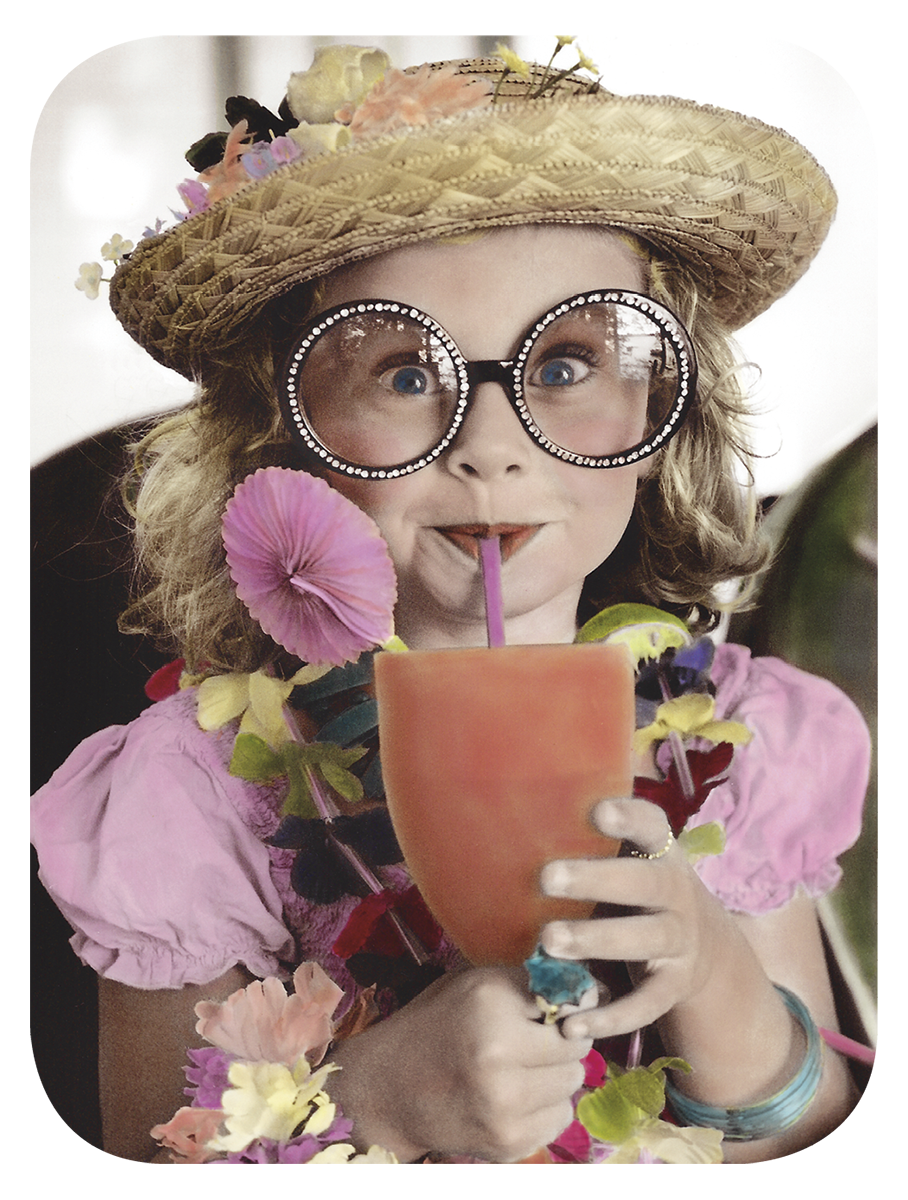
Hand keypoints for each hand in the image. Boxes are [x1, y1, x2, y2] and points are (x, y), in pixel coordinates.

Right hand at [330, 965, 591, 1161]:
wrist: (388, 1090)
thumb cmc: (435, 1025)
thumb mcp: (474, 984)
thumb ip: (527, 983)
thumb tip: (594, 989)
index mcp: (490, 1004)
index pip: (568, 1000)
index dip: (564, 1004)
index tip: (552, 1008)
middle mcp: (500, 1054)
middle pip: (576, 1045)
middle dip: (561, 1040)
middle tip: (533, 1040)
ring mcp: (506, 1105)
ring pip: (574, 1082)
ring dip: (555, 1074)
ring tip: (521, 1068)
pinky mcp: (510, 1141)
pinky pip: (560, 1116)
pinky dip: (545, 1106)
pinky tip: (514, 1096)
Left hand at [539, 797, 733, 1041]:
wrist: (704, 947)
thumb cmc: (639, 890)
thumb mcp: (631, 860)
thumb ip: (592, 842)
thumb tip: (513, 818)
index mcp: (663, 854)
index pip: (652, 827)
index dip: (629, 817)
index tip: (597, 812)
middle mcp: (677, 894)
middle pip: (645, 883)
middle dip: (597, 880)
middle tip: (547, 877)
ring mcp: (680, 941)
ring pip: (645, 940)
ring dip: (597, 940)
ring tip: (549, 941)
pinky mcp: (674, 986)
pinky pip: (646, 1005)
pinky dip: (611, 1016)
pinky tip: (572, 1023)